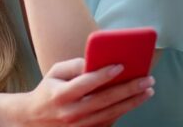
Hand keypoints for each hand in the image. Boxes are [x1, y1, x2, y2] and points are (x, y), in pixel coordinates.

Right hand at [21, 58, 154, 125]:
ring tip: (147, 90)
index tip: (121, 65)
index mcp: (61, 94)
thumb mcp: (55, 72)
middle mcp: (71, 112)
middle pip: (105, 100)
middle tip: (147, 79)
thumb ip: (75, 66)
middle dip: (128, 89)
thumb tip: (98, 61)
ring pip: (111, 113)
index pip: (85, 83)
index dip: (103, 74)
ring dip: (132, 102)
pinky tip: (134, 101)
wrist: (35, 119)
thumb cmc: (48, 90)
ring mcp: (80, 126)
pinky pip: (109, 122)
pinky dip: (123, 111)